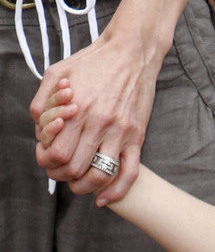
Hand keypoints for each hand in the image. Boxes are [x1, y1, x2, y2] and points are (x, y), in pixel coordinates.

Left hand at [30, 25, 160, 202]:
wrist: (132, 52)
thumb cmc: (93, 62)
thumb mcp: (56, 72)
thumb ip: (43, 102)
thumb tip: (39, 130)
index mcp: (78, 108)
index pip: (58, 152)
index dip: (47, 161)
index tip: (46, 158)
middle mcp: (99, 123)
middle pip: (75, 167)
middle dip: (61, 175)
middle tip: (58, 171)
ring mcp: (121, 132)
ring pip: (99, 174)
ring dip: (84, 187)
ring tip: (77, 185)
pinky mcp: (137, 136)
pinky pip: (129, 173)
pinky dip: (116, 191)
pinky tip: (104, 199)